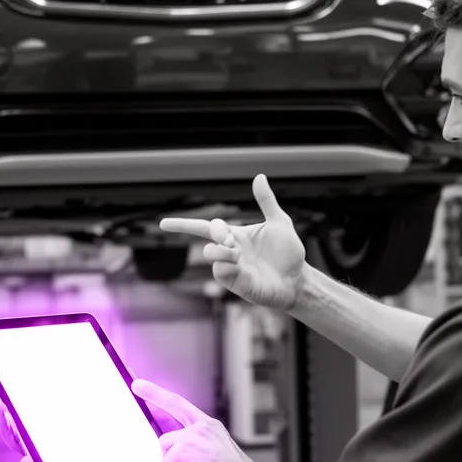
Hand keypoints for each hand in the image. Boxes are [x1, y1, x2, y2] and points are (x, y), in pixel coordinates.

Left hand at [130, 379, 261, 461]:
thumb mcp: (226, 455)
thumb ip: (207, 452)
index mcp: (210, 427)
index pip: (179, 405)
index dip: (157, 395)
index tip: (139, 385)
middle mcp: (196, 430)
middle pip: (166, 439)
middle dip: (165, 449)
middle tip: (141, 398)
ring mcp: (184, 442)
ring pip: (166, 460)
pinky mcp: (175, 458)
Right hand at [160, 174, 306, 310]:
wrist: (299, 279)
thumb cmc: (289, 253)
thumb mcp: (279, 222)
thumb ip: (266, 201)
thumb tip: (259, 177)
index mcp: (235, 235)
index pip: (204, 227)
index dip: (183, 225)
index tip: (163, 223)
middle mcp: (229, 251)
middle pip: (207, 238)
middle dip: (218, 233)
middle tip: (232, 239)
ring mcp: (231, 268)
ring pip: (210, 255)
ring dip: (222, 250)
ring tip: (238, 254)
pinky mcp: (235, 284)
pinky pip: (220, 272)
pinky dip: (227, 265)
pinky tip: (241, 266)